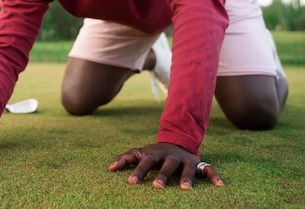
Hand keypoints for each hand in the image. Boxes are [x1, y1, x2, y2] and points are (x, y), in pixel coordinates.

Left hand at [108, 143, 224, 189]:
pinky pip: (209, 170)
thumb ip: (125, 159)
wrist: (178, 141)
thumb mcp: (140, 153)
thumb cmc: (154, 153)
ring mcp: (185, 160)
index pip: (144, 163)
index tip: (130, 183)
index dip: (138, 173)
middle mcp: (170, 156)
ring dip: (187, 179)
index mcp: (154, 154)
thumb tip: (109, 168)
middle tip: (157, 188)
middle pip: (166, 167)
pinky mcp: (198, 164)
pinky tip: (221, 186)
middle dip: (162, 176)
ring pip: (187, 169)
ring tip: (185, 190)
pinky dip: (215, 177)